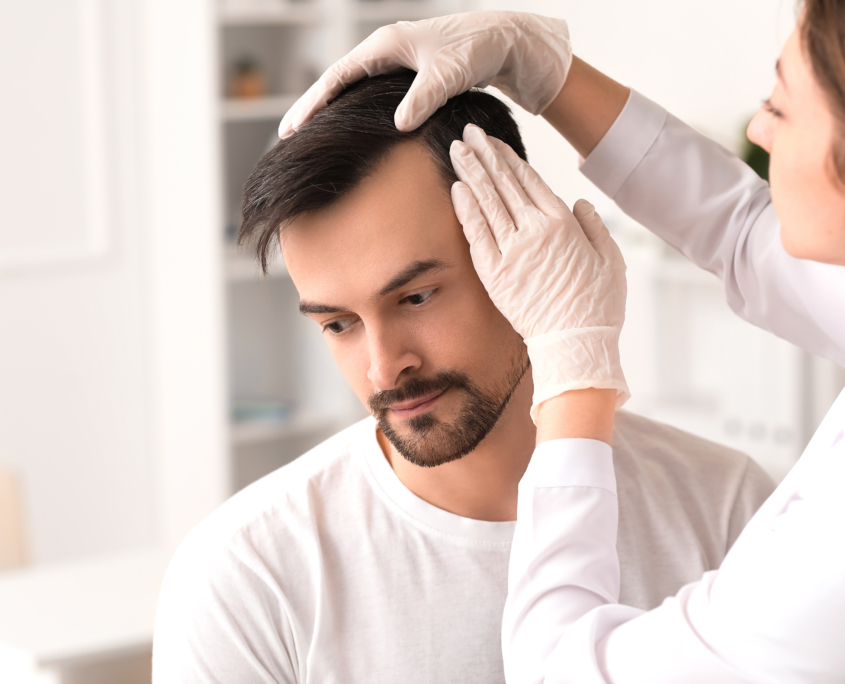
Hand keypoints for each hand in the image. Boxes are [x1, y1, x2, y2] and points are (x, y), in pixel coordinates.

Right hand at [279, 12, 570, 137]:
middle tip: (287, 138)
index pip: (337, 78)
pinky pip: (370, 95)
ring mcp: (395, 62)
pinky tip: (349, 131)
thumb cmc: (476, 51)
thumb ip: (423, 99)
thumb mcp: (448, 75)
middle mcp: (385, 50)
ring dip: (331, 112)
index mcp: (385, 46)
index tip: (292, 128)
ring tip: (309, 138)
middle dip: (312, 109)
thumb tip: (399, 125)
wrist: (503, 41)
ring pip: (352, 90)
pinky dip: (354, 112)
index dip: (313, 104)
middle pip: (337, 83)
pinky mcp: (408, 75)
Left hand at [449, 125, 628, 419]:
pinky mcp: (495, 274)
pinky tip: (457, 189)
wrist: (575, 343)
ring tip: (457, 151)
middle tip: (467, 133)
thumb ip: (595, 226)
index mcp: (563, 224)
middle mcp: (534, 231)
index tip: (493, 143)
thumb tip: (578, 202)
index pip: (528, 180)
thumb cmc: (597, 306)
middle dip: (484, 155)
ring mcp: (511, 252)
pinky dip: (465, 209)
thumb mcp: (611, 260)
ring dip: (470, 173)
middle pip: (503, 184)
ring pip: (486, 202)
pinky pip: (476, 234)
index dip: (508, 158)